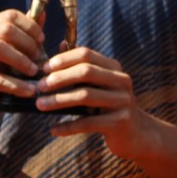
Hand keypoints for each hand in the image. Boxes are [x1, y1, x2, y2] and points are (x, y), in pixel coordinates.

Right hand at [0, 10, 45, 124]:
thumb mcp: (14, 55)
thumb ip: (25, 35)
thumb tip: (42, 13)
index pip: (9, 16)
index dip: (30, 26)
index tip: (42, 40)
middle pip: (4, 30)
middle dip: (27, 43)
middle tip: (40, 57)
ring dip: (22, 60)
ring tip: (35, 72)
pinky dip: (18, 85)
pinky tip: (30, 91)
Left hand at [36, 47, 157, 158]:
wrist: (137, 134)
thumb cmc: (111, 106)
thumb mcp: (102, 83)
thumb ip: (84, 66)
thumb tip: (61, 43)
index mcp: (114, 68)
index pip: (86, 54)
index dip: (63, 59)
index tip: (44, 69)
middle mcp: (121, 81)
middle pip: (86, 72)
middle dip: (59, 78)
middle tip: (39, 87)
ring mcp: (122, 101)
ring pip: (85, 96)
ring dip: (58, 100)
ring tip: (40, 105)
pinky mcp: (120, 122)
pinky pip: (88, 123)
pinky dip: (68, 126)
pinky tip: (53, 129)